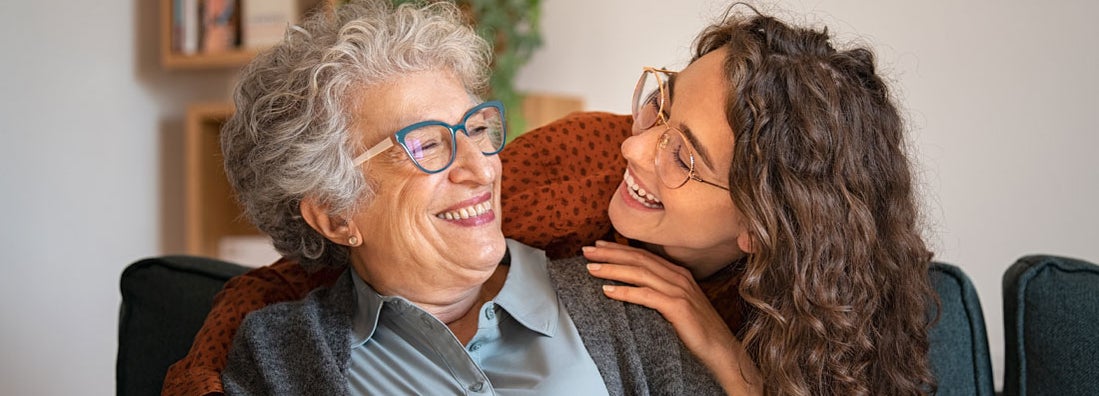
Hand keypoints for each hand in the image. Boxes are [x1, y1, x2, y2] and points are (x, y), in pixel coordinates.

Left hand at [583, 240, 760, 394]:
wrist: (722, 351)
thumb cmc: (698, 331)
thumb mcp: (678, 305)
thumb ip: (660, 293)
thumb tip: (633, 288)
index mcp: (678, 274)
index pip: (643, 255)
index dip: (618, 248)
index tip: (598, 246)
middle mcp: (678, 277)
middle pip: (637, 259)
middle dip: (609, 253)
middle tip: (586, 251)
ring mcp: (679, 290)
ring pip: (639, 273)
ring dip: (612, 269)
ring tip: (591, 268)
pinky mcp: (678, 307)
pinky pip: (646, 295)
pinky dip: (625, 291)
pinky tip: (607, 291)